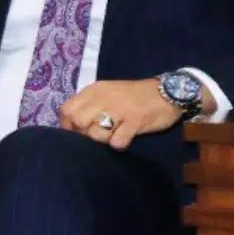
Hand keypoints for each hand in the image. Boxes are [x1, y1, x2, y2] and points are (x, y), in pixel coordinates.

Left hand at [58, 79, 181, 149]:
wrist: (167, 92)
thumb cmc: (133, 95)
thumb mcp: (107, 93)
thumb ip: (89, 105)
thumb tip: (72, 126)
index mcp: (94, 90)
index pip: (66, 109)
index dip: (67, 125)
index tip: (77, 131)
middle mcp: (103, 98)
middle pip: (78, 122)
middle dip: (84, 134)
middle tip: (96, 135)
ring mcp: (119, 110)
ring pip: (95, 134)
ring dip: (103, 140)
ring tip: (114, 135)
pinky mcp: (135, 122)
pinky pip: (117, 141)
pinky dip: (119, 144)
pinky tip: (126, 137)